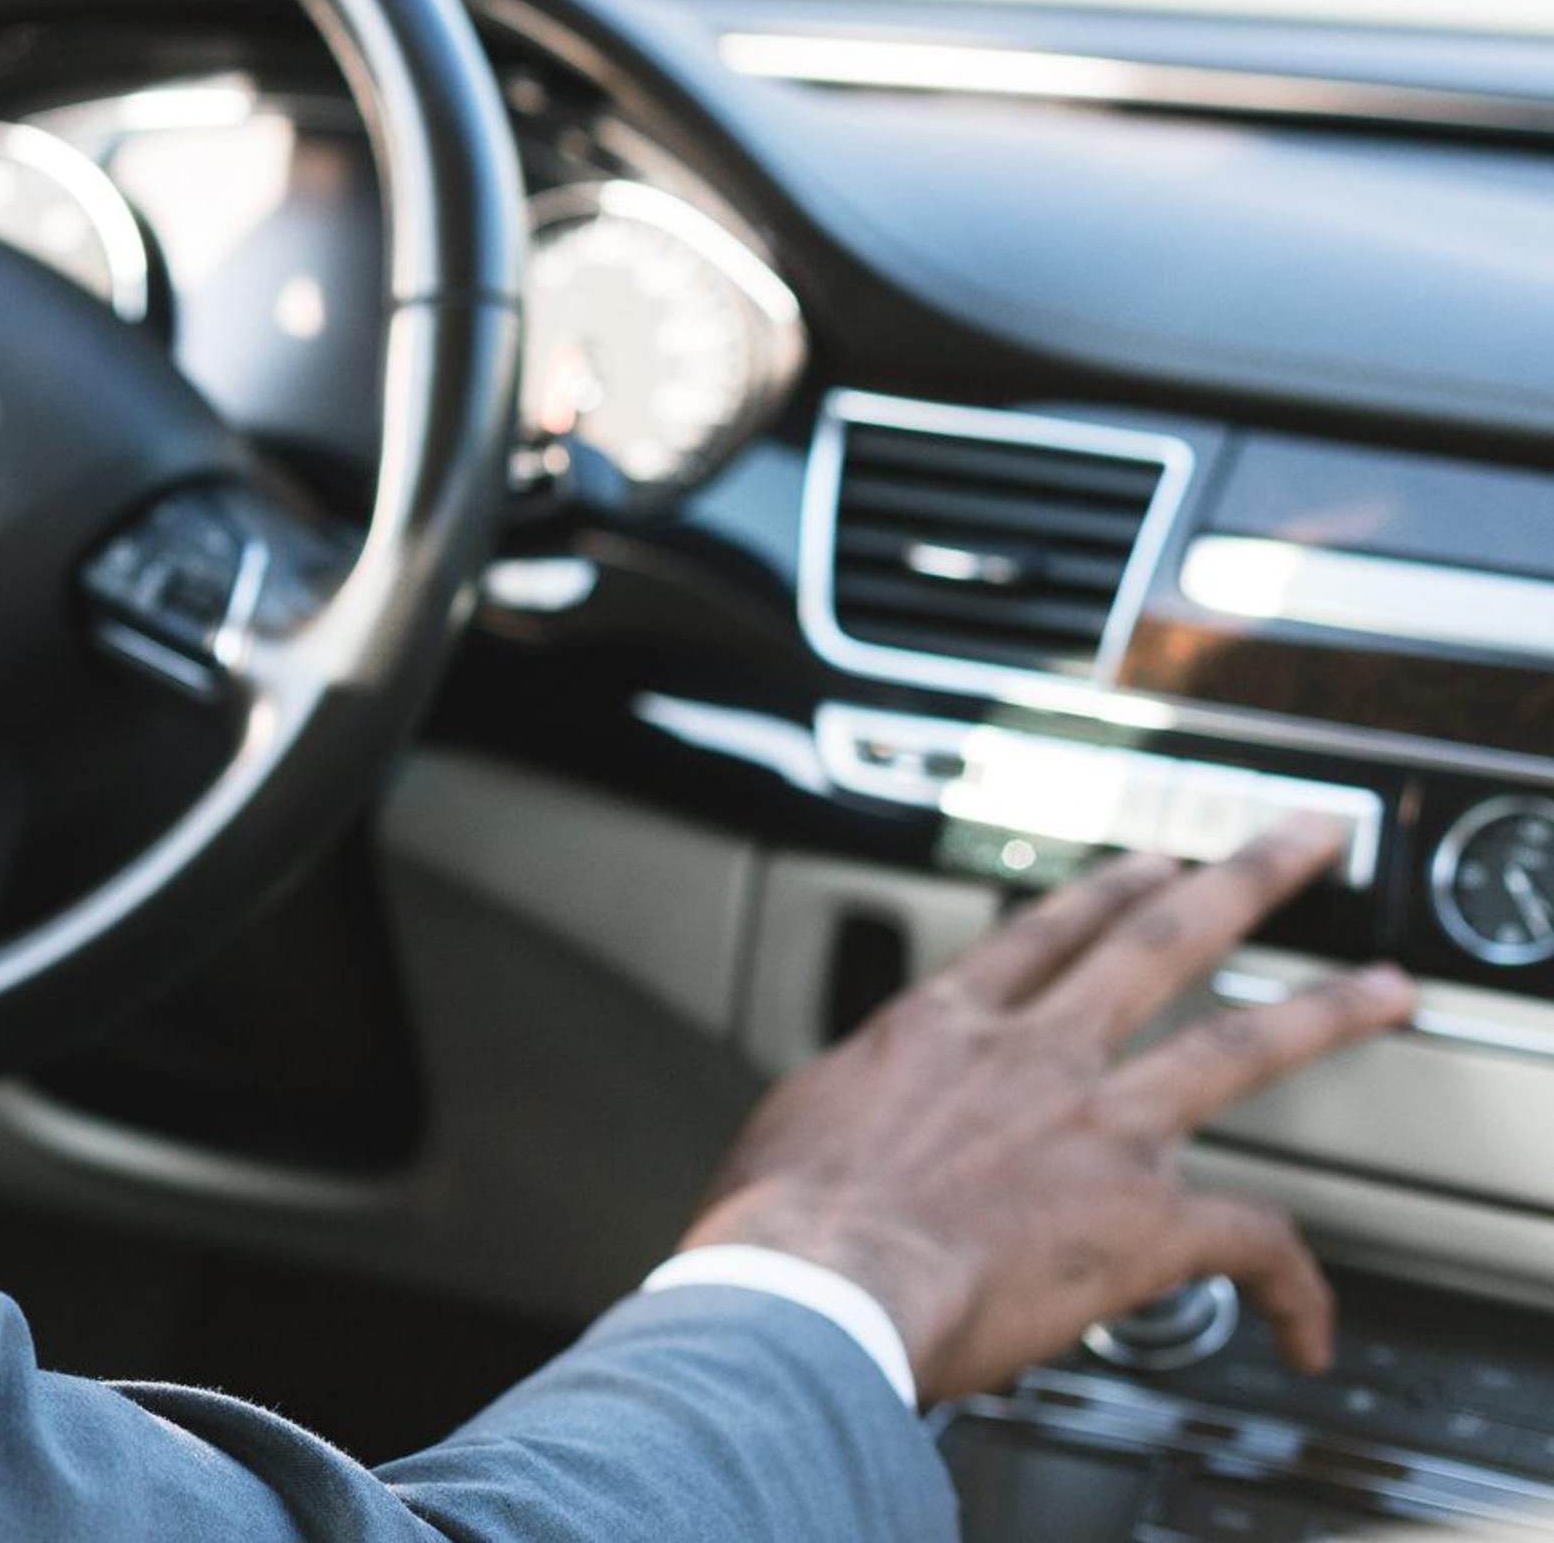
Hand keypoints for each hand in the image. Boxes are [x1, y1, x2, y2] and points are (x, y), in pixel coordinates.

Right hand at [679, 818, 1414, 1404]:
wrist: (817, 1283)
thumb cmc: (780, 1223)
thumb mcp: (793, 1124)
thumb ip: (848, 1111)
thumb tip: (839, 1134)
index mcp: (939, 1030)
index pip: (1042, 937)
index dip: (1105, 894)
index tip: (1150, 867)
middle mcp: (1033, 1057)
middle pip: (1158, 942)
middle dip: (1241, 882)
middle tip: (1298, 841)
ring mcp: (1098, 1129)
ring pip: (1237, 1049)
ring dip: (1328, 1014)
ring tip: (1390, 989)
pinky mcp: (1143, 1220)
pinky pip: (1251, 1245)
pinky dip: (1296, 1292)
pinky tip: (1312, 1329)